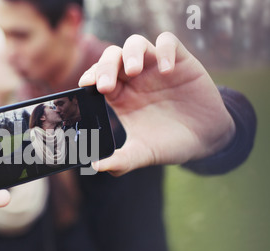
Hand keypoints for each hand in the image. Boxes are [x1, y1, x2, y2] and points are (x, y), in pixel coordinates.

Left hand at [79, 32, 235, 176]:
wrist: (206, 140)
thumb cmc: (170, 143)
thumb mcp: (143, 154)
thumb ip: (121, 161)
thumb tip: (96, 167)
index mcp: (120, 96)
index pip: (97, 78)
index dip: (90, 77)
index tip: (85, 86)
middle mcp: (135, 79)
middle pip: (112, 57)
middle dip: (105, 66)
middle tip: (106, 85)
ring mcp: (156, 68)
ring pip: (136, 44)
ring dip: (131, 53)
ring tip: (134, 71)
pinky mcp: (180, 61)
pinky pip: (168, 42)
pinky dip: (165, 50)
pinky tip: (167, 70)